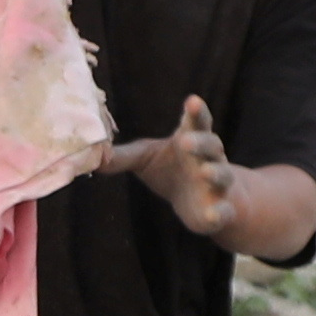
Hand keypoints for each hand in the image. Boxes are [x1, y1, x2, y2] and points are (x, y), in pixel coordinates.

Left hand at [116, 97, 237, 235]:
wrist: (200, 201)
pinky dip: (219, 213)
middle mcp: (209, 158)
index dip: (196, 112)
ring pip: (221, 174)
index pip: (197, 122)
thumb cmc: (171, 170)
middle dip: (200, 143)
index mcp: (192, 139)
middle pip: (211, 145)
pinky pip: (223, 211)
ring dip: (215, 172)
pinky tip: (214, 214)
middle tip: (185, 142)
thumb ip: (121, 156)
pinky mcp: (219, 209)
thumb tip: (93, 154)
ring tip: (204, 172)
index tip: (193, 100)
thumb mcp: (144, 159)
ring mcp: (218, 184)